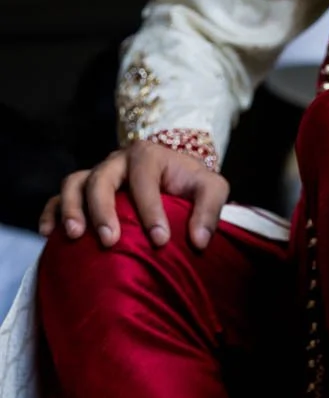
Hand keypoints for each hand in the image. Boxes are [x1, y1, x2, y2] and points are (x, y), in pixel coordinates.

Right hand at [39, 141, 229, 249]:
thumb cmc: (192, 185)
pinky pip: (59, 197)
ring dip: (72, 209)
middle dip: (103, 210)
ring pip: (74, 183)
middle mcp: (117, 161)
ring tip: (75, 236)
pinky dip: (52, 212)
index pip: (144, 179)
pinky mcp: (84, 189)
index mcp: (147, 156)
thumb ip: (210, 210)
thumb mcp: (212, 189)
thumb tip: (198, 241)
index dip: (151, 210)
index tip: (160, 240)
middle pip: (101, 179)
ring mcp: (97, 174)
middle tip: (111, 241)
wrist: (175, 177)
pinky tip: (48, 234)